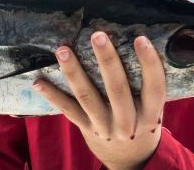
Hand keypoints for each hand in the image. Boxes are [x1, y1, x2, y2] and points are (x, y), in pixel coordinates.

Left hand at [33, 33, 165, 169]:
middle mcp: (127, 123)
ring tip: (63, 50)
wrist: (129, 158)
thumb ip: (147, 84)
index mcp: (149, 114)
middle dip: (107, 60)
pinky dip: (52, 95)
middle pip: (117, 89)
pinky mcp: (85, 127)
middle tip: (98, 35)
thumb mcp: (153, 108)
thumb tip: (136, 40)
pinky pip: (68, 109)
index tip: (140, 38)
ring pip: (87, 97)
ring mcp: (104, 126)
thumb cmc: (142, 119)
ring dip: (74, 72)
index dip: (149, 64)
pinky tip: (39, 81)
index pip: (154, 88)